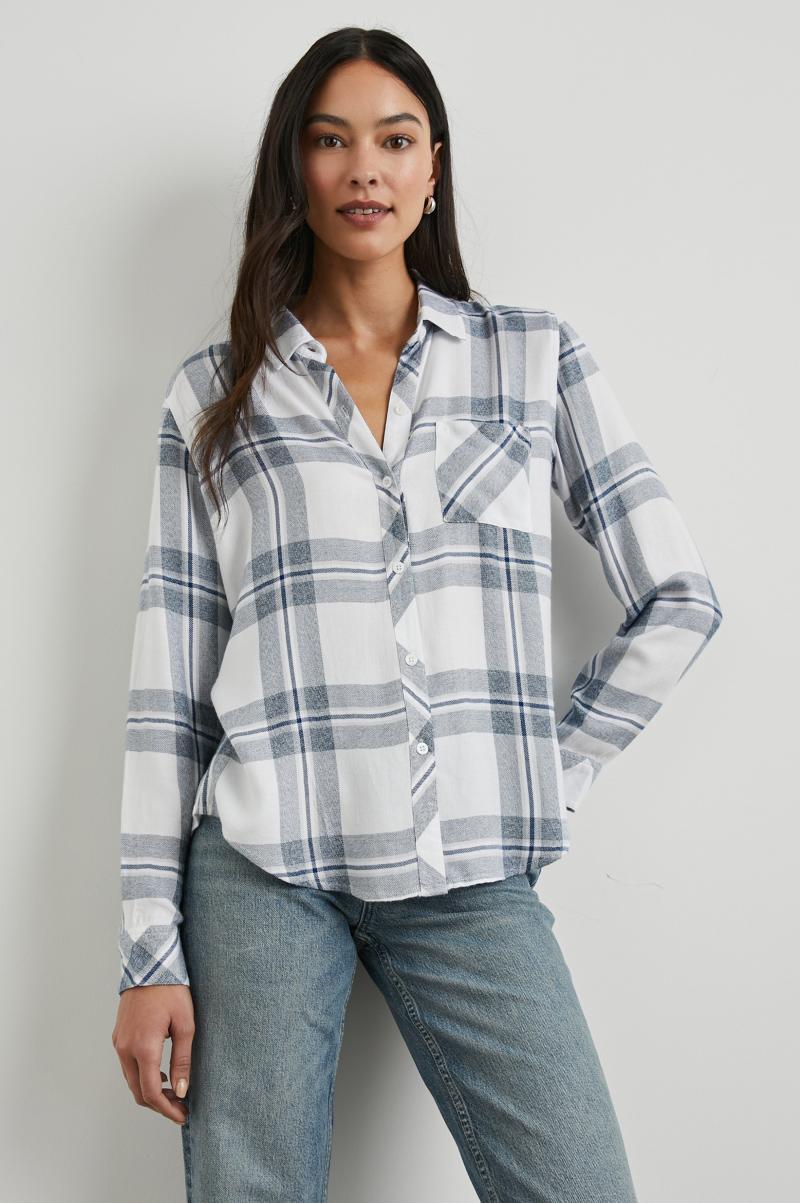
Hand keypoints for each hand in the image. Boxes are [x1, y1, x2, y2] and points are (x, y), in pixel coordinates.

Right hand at [112, 984, 194, 1124]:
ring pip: (131, 1079)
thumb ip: (182, 1060)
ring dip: (149, 1091)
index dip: (167, 1109)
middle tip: (181, 1107)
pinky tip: (159, 1073)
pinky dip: (142, 1076)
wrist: (149, 964)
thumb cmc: (171, 991)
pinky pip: (127, 1065)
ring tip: (174, 1092)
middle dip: (159, 1104)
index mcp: (143, 1047)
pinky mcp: (118, 1036)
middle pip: (138, 1091)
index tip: (183, 1116)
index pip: (150, 1092)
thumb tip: (181, 1090)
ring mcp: (119, 1042)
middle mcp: (125, 1048)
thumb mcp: (185, 1024)